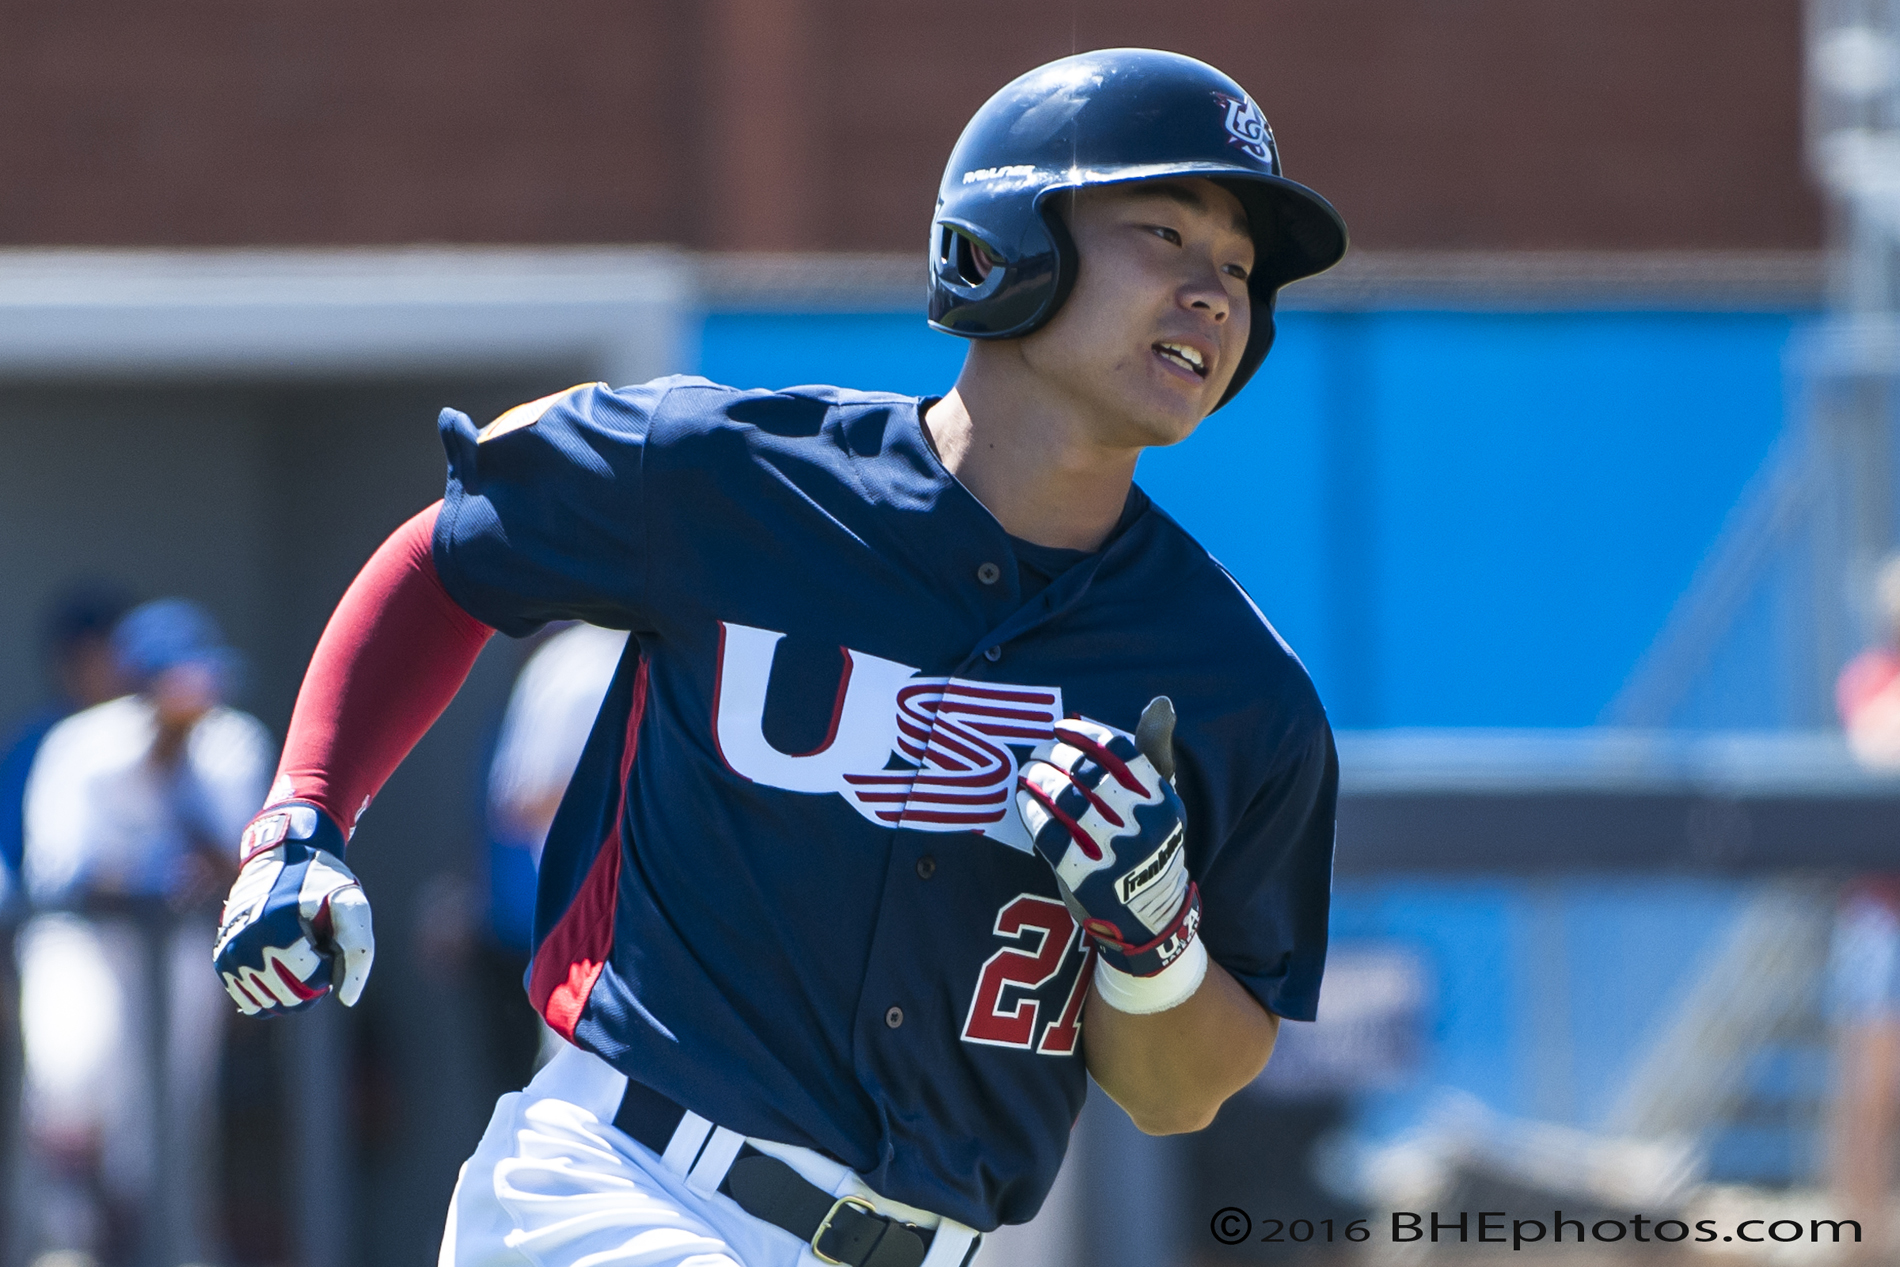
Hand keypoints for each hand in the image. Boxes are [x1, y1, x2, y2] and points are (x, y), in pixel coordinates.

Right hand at [213, 802, 373, 1014]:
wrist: (282, 858)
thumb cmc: (321, 883)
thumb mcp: (351, 906)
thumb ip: (358, 952)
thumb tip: (347, 999)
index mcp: (275, 931)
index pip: (310, 981)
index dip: (328, 964)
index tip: (326, 937)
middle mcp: (244, 947)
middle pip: (290, 997)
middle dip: (312, 980)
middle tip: (314, 946)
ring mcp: (228, 957)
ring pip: (270, 1004)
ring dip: (292, 987)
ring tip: (296, 950)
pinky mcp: (221, 962)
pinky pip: (250, 1000)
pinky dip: (271, 992)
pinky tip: (282, 966)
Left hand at [1016, 698, 1200, 978]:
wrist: (1150, 915)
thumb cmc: (1151, 844)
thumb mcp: (1164, 800)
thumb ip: (1155, 751)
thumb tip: (1161, 702)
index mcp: (1162, 800)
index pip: (1118, 752)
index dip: (1084, 734)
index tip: (1062, 728)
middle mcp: (1142, 825)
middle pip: (1086, 773)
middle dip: (1054, 755)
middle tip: (1037, 751)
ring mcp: (1115, 853)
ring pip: (1065, 801)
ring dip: (1038, 780)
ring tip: (1026, 772)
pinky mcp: (1087, 877)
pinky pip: (1050, 834)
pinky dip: (1032, 811)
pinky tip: (1023, 800)